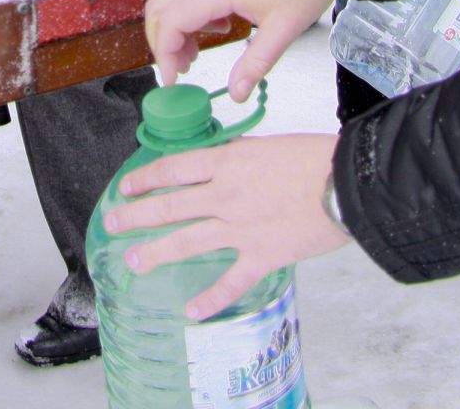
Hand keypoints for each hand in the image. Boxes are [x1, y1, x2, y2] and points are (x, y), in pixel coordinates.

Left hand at [104, 134, 350, 319]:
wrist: (347, 182)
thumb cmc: (317, 158)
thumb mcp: (270, 147)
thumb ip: (242, 159)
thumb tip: (225, 165)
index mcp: (228, 163)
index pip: (173, 169)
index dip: (146, 179)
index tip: (126, 187)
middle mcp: (225, 194)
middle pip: (169, 206)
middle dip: (135, 216)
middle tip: (113, 223)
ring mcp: (240, 228)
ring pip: (186, 241)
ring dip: (155, 253)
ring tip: (133, 262)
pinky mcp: (261, 255)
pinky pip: (230, 282)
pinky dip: (210, 299)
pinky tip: (192, 312)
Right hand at [146, 0, 358, 100]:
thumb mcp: (284, 29)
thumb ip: (256, 63)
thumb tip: (237, 94)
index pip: (171, 20)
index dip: (164, 53)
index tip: (174, 79)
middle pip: (159, 8)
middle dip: (161, 42)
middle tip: (180, 69)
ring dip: (172, 28)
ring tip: (194, 54)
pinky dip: (186, 15)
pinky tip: (215, 29)